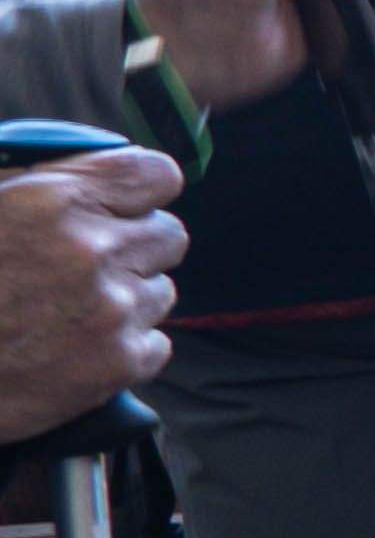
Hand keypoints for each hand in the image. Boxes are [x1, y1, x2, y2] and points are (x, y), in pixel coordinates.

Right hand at [0, 144, 182, 436]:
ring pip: (161, 291)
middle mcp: (92, 250)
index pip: (155, 175)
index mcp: (54, 200)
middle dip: (134, 248)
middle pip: (168, 235)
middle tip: (86, 268)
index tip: (128, 207)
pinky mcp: (118, 363)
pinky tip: (71, 350)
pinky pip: (155, 343)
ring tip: (66, 314)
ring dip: (126, 300)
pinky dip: (122, 349)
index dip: (141, 193)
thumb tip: (99, 174)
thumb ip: (43, 182)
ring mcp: (111, 309)